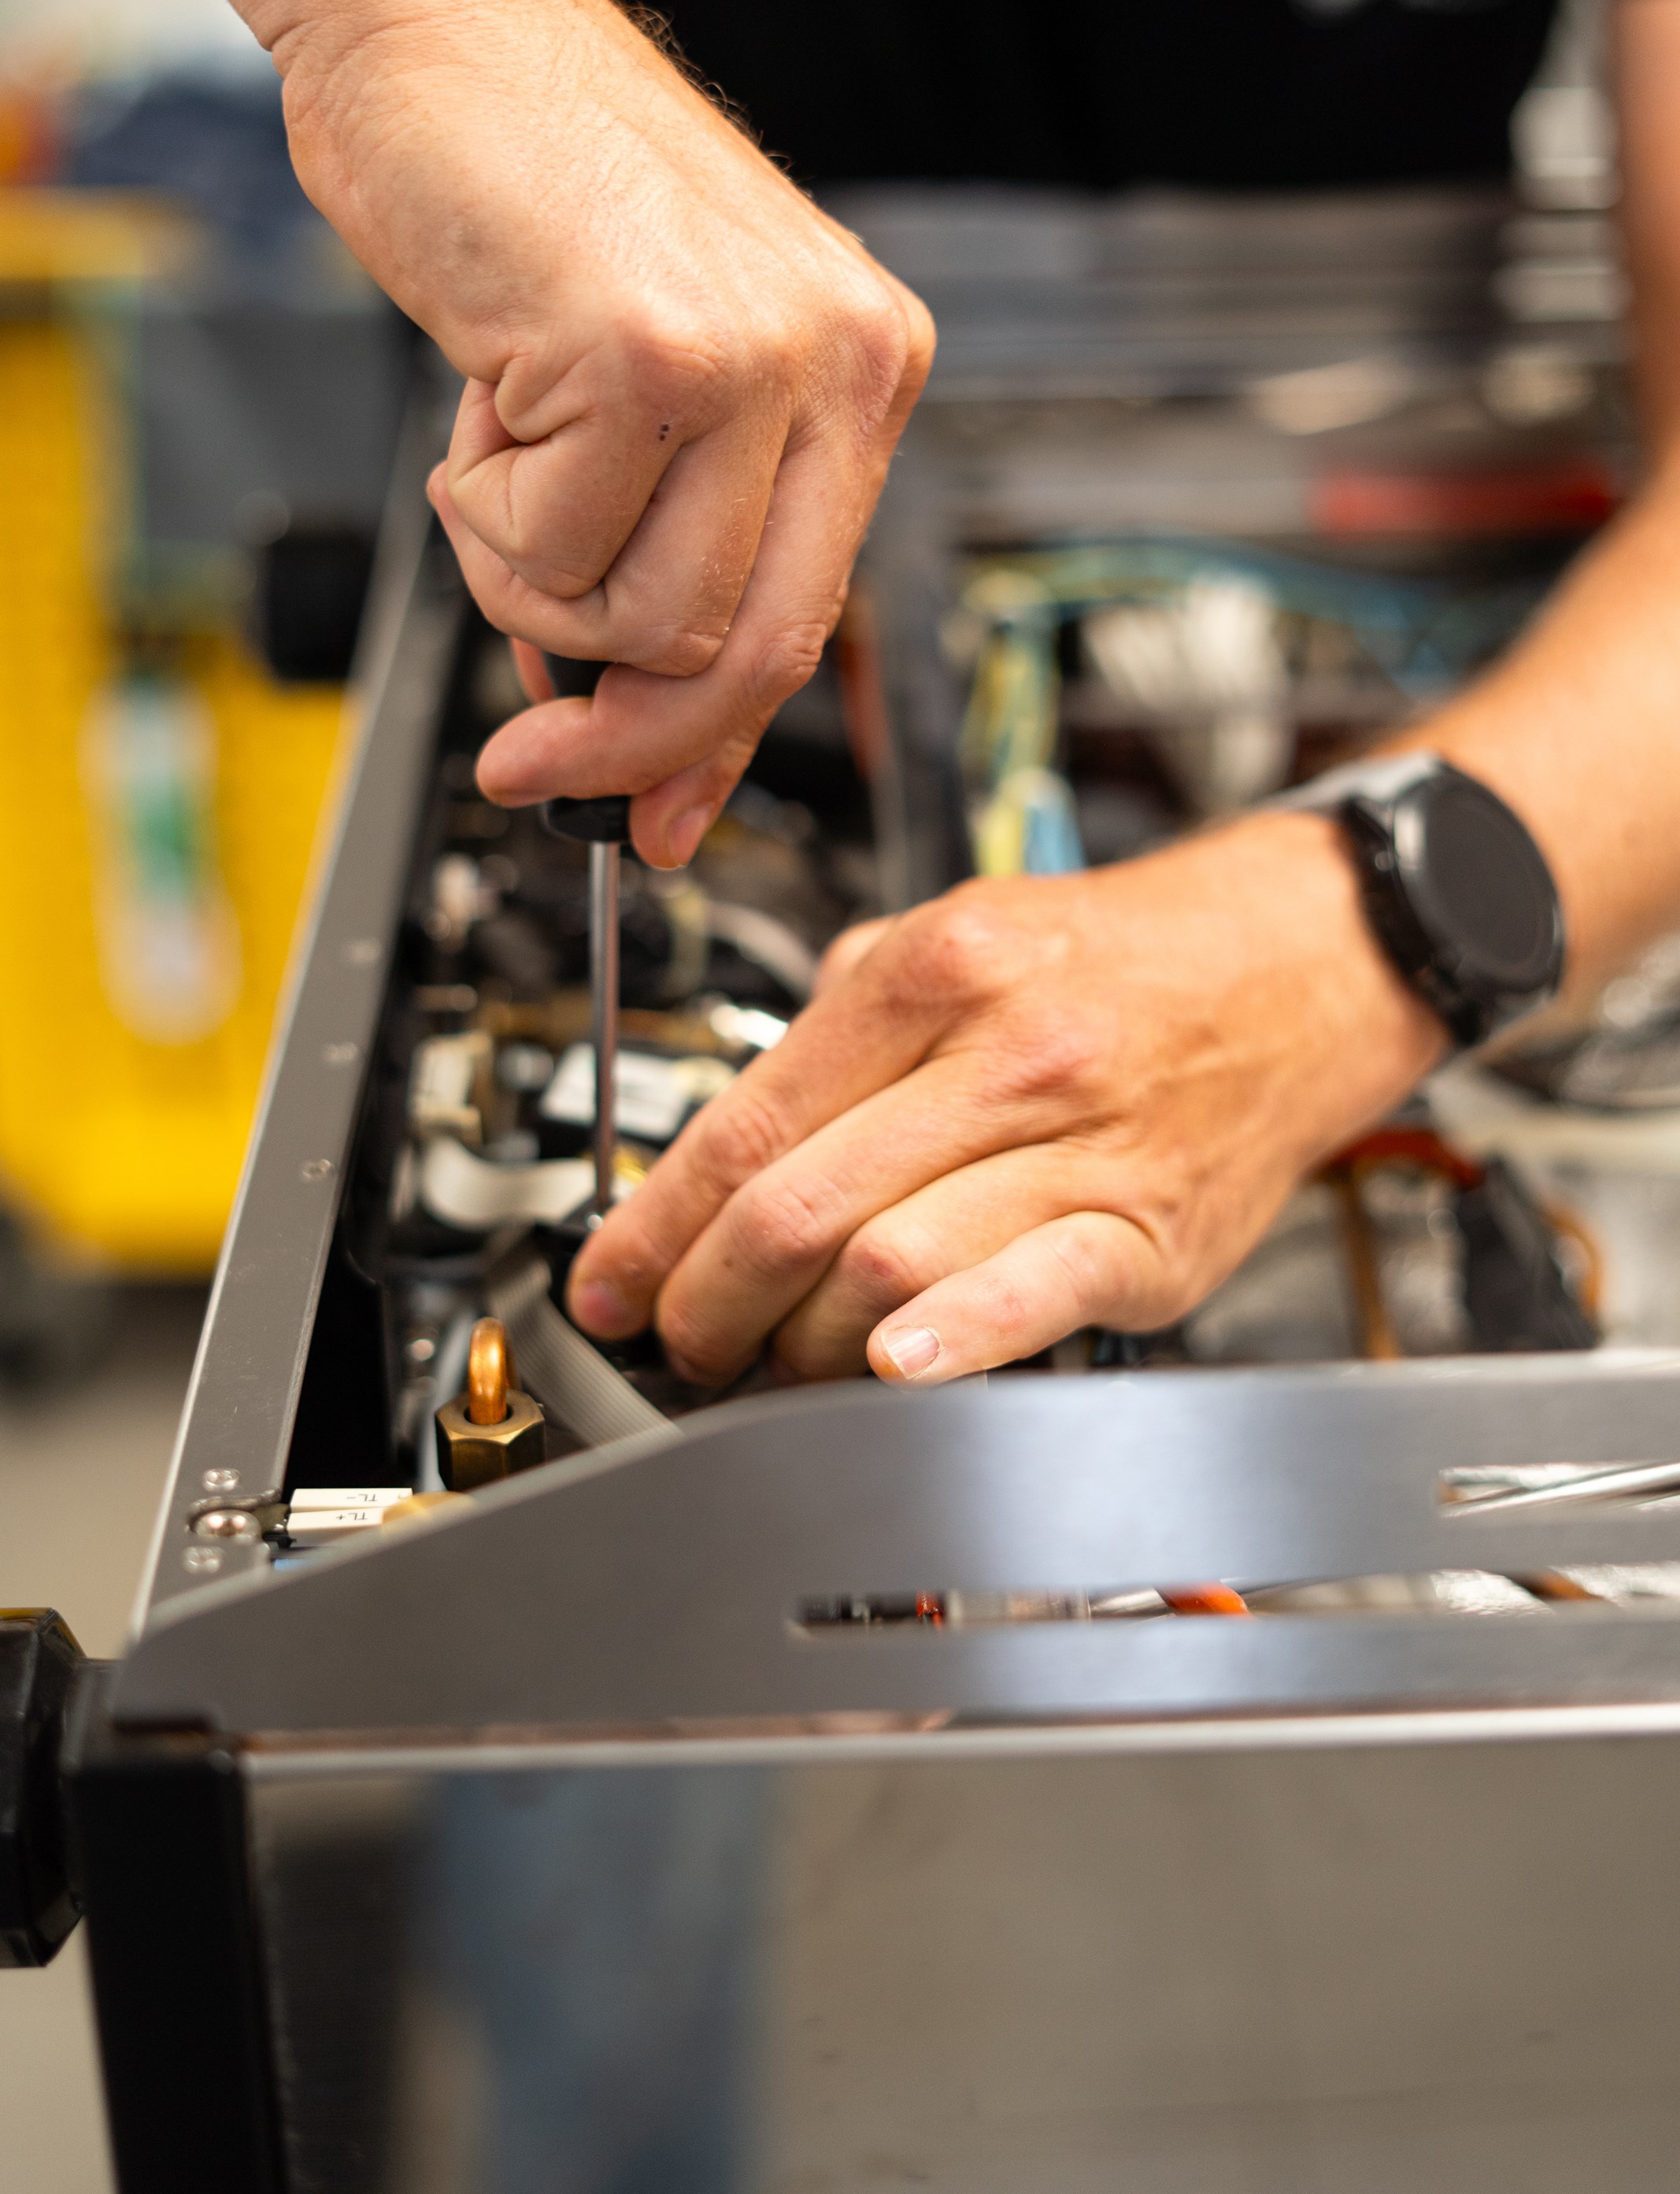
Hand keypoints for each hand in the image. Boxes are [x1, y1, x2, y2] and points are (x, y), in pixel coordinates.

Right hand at [279, 0, 932, 867]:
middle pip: (752, 650)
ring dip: (530, 586)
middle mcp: (837, 362)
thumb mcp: (640, 385)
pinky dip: (481, 510)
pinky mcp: (650, 352)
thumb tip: (613, 715)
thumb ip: (660, 542)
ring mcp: (755, 357)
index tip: (660, 818)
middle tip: (534, 760)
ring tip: (498, 466)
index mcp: (862, 370)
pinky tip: (480, 404)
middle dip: (631, 739)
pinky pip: (550, 546)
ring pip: (644, 618)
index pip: (815, 618)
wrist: (435, 23)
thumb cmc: (530, 190)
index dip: (722, 744)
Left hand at [566, 813, 1444, 1382]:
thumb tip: (727, 1145)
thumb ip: (844, 1027)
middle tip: (681, 1340)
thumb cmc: (1123, 960)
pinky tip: (893, 1369)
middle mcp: (1003, 1050)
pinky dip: (952, 1339)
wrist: (1303, 960)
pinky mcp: (1150, 1226)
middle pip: (797, 1206)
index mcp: (934, 968)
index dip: (654, 1223)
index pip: (750, 1122)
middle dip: (707, 1301)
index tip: (610, 1282)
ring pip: (887, 1262)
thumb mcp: (963, 932)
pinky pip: (1035, 1291)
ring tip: (773, 1365)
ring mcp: (1082, 1141)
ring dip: (800, 1345)